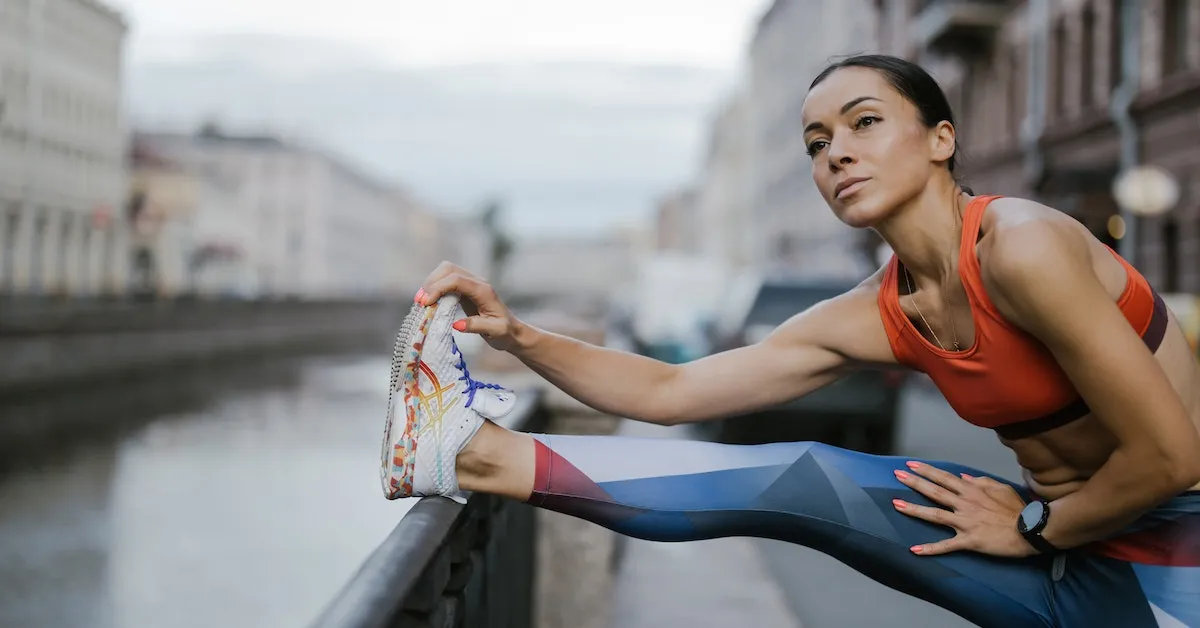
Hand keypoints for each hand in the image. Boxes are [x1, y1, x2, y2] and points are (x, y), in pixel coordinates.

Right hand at [416, 262, 522, 351]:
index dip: (438, 288)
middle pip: (449, 269)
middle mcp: (477, 283)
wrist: (512, 331)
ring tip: (422, 301)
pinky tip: (430, 301)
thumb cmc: (505, 332)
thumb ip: (477, 326)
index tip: (426, 303)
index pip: (456, 280)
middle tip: (420, 302)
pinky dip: (435, 287)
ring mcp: (471, 284)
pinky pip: (447, 281)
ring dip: (431, 283)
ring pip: (446, 271)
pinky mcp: (466, 290)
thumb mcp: (495, 332)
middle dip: (431, 282)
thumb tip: (457, 325)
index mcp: (484, 291)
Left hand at [892, 461, 1036, 557]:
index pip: (944, 478)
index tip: (911, 465)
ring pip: (934, 515)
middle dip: (914, 482)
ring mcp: (965, 522)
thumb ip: (981, 482)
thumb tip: (964, 478)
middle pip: (934, 491)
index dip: (926, 471)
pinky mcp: (969, 540)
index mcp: (972, 491)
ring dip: (914, 510)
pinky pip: (946, 545)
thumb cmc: (1018, 510)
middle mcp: (965, 504)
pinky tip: (914, 550)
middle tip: (896, 475)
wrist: (1031, 530)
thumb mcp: (1001, 488)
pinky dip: (930, 549)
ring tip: (896, 504)